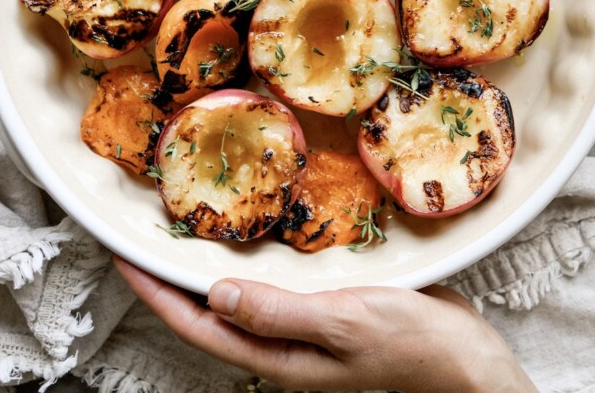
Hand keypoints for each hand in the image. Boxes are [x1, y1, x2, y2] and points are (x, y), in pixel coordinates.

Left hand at [114, 257, 536, 392]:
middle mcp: (287, 346)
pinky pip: (283, 286)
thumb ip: (279, 313)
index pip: (201, 326)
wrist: (468, 364)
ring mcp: (310, 330)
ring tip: (193, 232)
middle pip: (215, 314)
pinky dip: (261, 261)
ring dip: (216, 267)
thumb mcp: (344, 326)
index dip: (158, 295)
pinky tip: (263, 237)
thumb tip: (216, 295)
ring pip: (247, 298)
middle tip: (151, 238)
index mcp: (281, 359)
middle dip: (177, 281)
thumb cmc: (414, 351)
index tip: (127, 259)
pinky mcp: (333, 309)